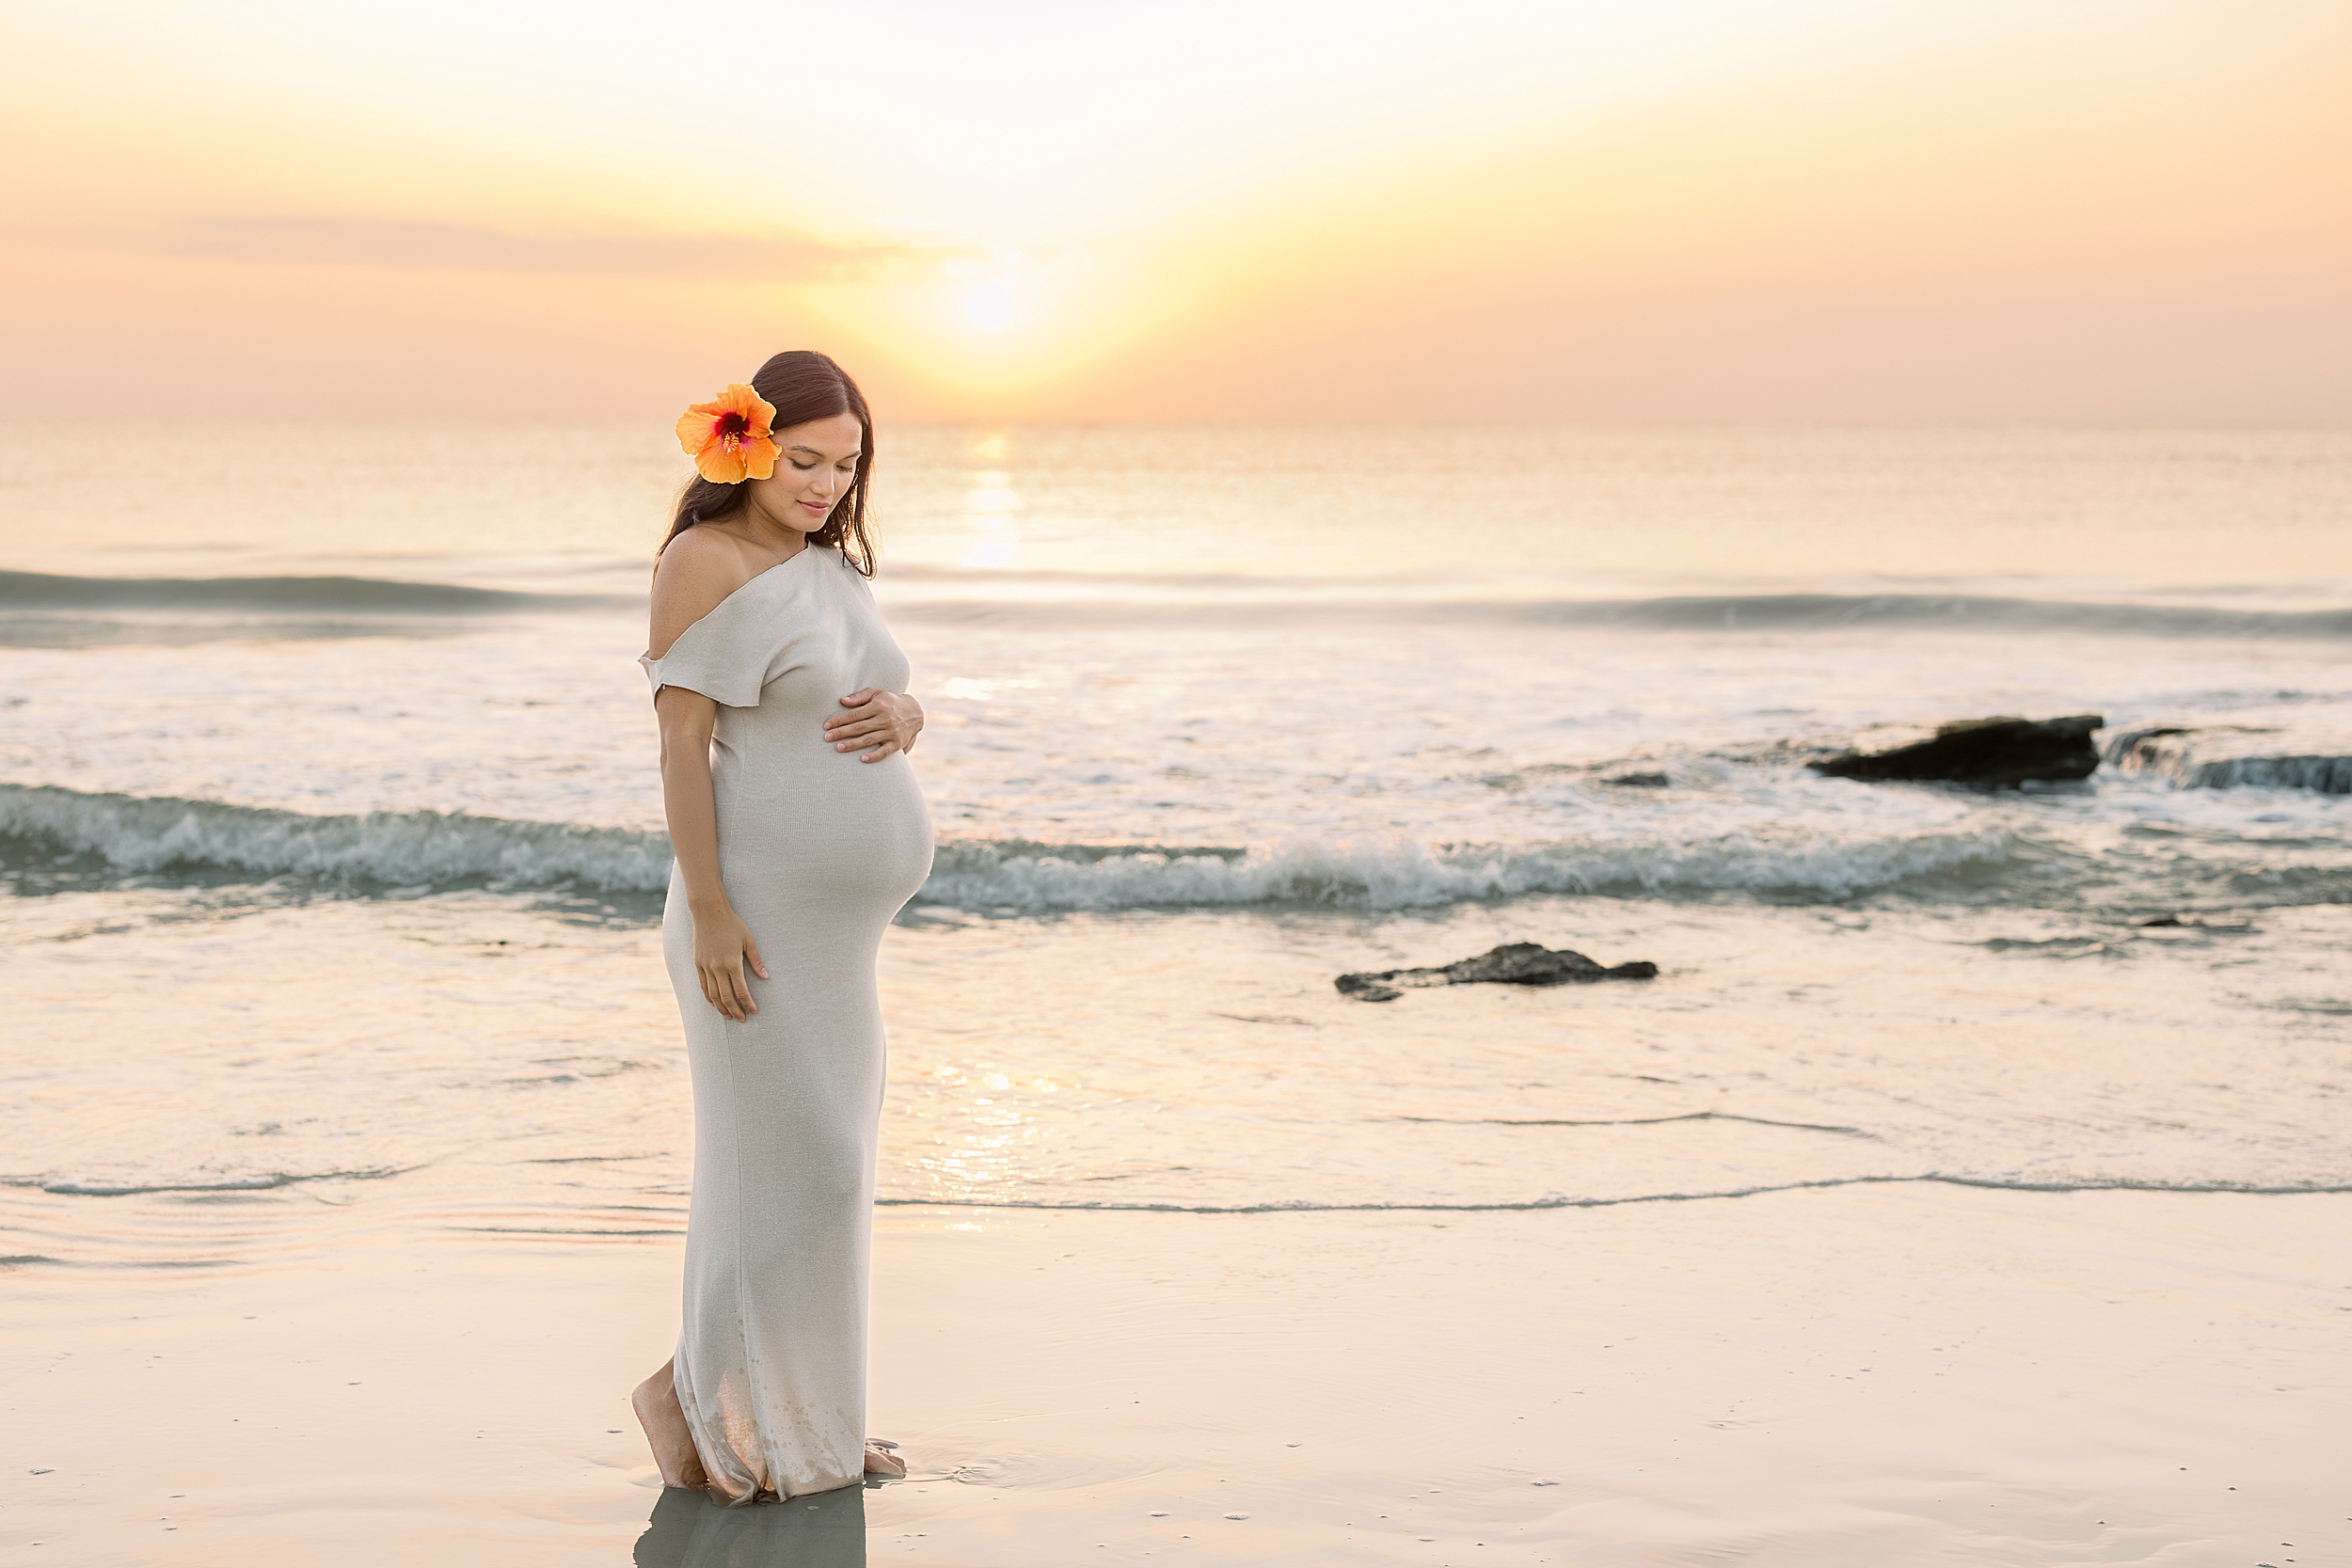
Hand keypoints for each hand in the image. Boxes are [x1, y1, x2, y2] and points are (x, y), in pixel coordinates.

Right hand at [691, 903, 767, 1020]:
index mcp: (732, 962)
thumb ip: (756, 960)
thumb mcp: (749, 940)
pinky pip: (703, 986)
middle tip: (742, 1019)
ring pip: (713, 995)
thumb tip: (765, 976)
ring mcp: (706, 967)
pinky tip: (714, 1004)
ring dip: (721, 1008)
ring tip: (729, 1016)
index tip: (753, 1011)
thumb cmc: (732, 924)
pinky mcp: (698, 964)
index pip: (741, 990)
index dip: (747, 1003)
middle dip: (735, 1011)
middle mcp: (718, 968)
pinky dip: (708, 997)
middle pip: (727, 997)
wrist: (709, 913)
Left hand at [825, 688, 923, 761]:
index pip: (855, 714)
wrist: (915, 713)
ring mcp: (891, 732)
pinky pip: (884, 751)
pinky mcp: (896, 743)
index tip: (826, 725)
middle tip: (827, 738)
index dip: (839, 720)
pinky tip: (863, 759)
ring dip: (853, 744)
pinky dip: (874, 756)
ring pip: (869, 739)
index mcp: (878, 706)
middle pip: (859, 727)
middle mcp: (885, 719)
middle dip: (842, 732)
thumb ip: (860, 696)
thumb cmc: (889, 702)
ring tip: (839, 748)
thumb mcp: (877, 693)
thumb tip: (842, 701)